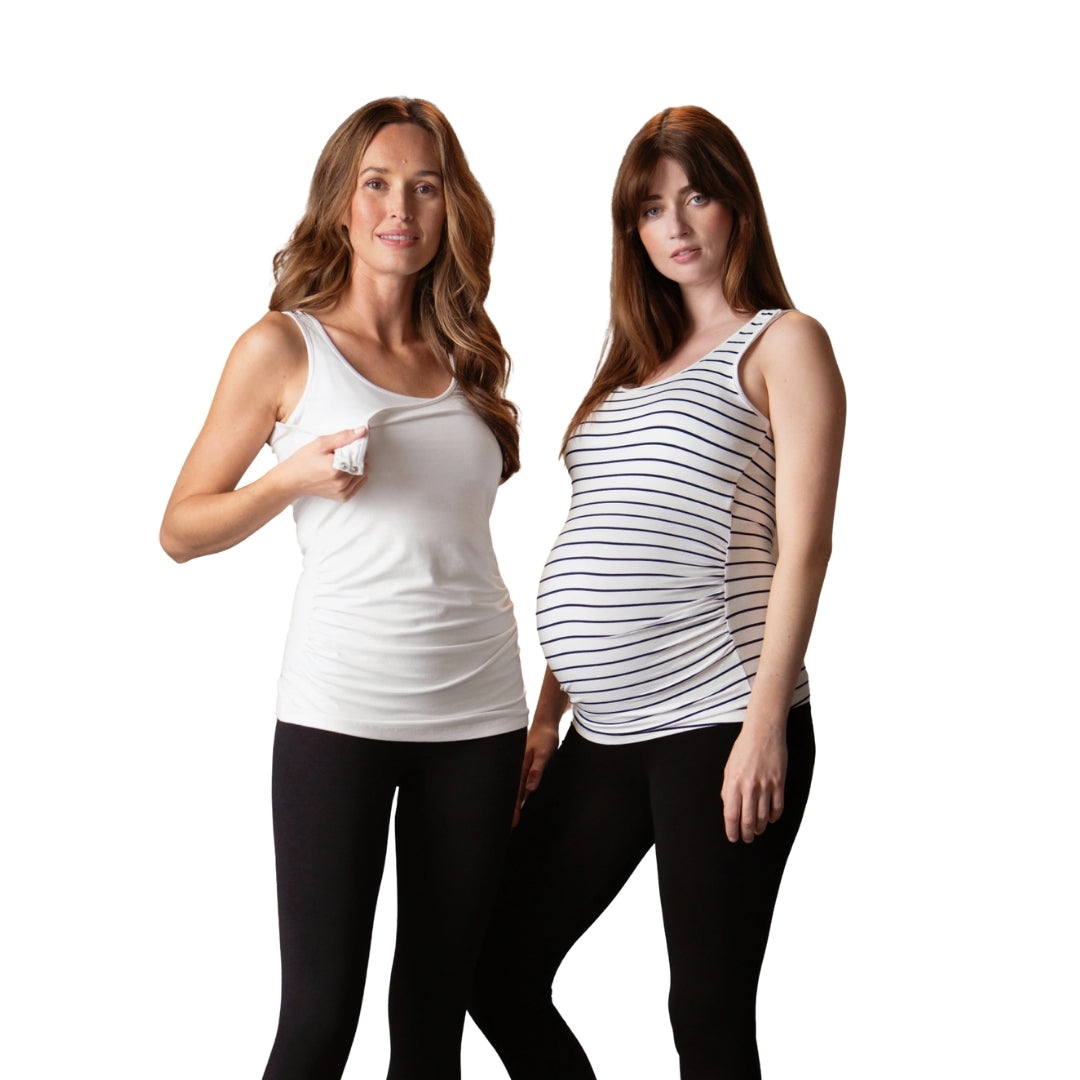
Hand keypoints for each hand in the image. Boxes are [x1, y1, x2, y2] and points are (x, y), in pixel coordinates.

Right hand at [279, 427, 368, 501]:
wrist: (291, 481)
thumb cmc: (303, 461)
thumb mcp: (321, 443)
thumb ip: (343, 437)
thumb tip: (362, 431)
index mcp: (336, 468)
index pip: (361, 455)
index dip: (357, 448)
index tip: (348, 446)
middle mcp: (341, 483)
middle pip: (363, 466)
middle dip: (357, 458)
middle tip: (341, 455)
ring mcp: (342, 492)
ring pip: (363, 476)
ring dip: (356, 468)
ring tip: (340, 464)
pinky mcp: (342, 497)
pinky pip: (358, 485)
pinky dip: (354, 478)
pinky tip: (342, 473)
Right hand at [513, 719, 559, 826]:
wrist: (546, 725)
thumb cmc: (545, 738)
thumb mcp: (543, 753)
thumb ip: (537, 769)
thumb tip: (530, 788)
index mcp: (520, 769)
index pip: (515, 794)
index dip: (513, 810)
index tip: (511, 825)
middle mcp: (519, 771)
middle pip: (512, 795)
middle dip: (509, 811)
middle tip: (508, 829)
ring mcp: (523, 771)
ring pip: (517, 792)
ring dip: (515, 805)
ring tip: (512, 822)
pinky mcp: (528, 769)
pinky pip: (523, 786)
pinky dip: (522, 796)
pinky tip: (523, 804)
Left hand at [721, 723, 787, 842]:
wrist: (763, 732)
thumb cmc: (744, 749)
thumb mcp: (728, 768)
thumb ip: (727, 789)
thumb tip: (728, 807)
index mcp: (733, 783)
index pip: (731, 815)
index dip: (732, 830)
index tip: (733, 837)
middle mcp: (749, 786)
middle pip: (747, 820)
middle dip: (746, 834)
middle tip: (746, 839)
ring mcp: (765, 785)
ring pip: (763, 817)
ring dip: (759, 828)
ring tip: (757, 831)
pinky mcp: (779, 783)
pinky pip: (777, 807)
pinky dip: (773, 817)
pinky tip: (770, 819)